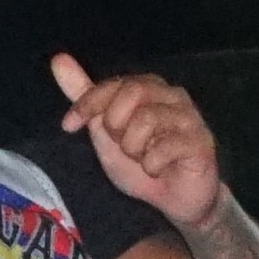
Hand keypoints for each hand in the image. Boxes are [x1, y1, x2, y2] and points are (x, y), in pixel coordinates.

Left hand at [49, 55, 227, 228]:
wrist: (175, 199)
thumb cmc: (143, 162)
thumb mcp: (104, 131)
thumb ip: (85, 96)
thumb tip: (58, 59)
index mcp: (149, 88)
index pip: (113, 84)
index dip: (87, 104)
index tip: (69, 125)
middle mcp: (171, 95)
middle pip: (132, 93)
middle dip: (115, 126)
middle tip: (124, 147)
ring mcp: (189, 116)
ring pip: (146, 119)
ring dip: (134, 149)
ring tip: (143, 158)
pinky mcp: (200, 141)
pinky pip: (164, 147)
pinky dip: (151, 165)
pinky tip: (159, 169)